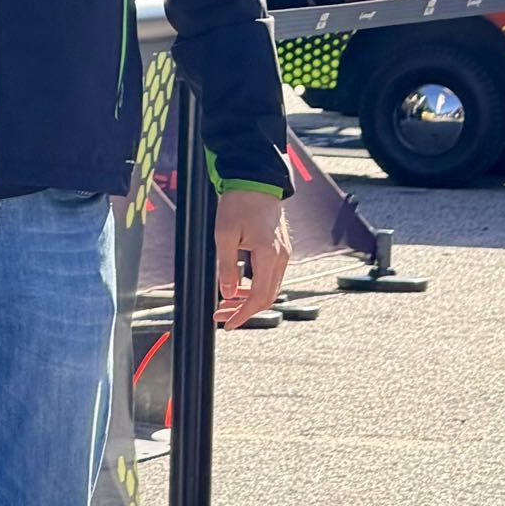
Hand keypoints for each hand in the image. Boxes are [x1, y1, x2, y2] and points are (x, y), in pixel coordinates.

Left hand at [215, 189, 289, 326]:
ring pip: (270, 287)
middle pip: (267, 297)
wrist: (256, 181)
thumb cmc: (239, 204)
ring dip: (248, 299)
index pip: (259, 297)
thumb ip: (227, 267)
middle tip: (221, 315)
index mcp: (269, 255)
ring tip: (225, 303)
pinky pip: (271, 276)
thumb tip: (227, 293)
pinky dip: (255, 287)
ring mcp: (283, 253)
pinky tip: (238, 288)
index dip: (243, 314)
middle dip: (244, 310)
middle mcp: (281, 257)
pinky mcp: (280, 249)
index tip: (228, 324)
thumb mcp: (224, 236)